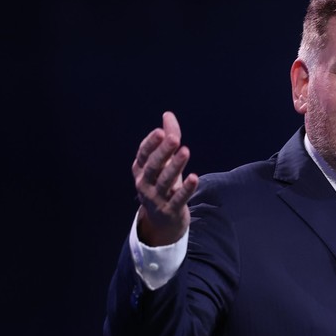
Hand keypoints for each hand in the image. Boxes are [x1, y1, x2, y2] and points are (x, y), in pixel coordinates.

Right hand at [132, 111, 198, 245]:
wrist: (162, 220)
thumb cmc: (163, 184)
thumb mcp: (164, 163)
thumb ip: (168, 139)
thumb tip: (168, 114)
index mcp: (141, 170)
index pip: (143, 155)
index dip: (151, 144)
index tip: (160, 131)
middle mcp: (145, 184)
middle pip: (153, 167)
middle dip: (163, 152)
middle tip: (174, 139)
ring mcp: (156, 198)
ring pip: (165, 181)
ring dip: (175, 166)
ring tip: (186, 151)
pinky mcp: (170, 210)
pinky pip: (178, 199)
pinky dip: (186, 189)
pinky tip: (194, 177)